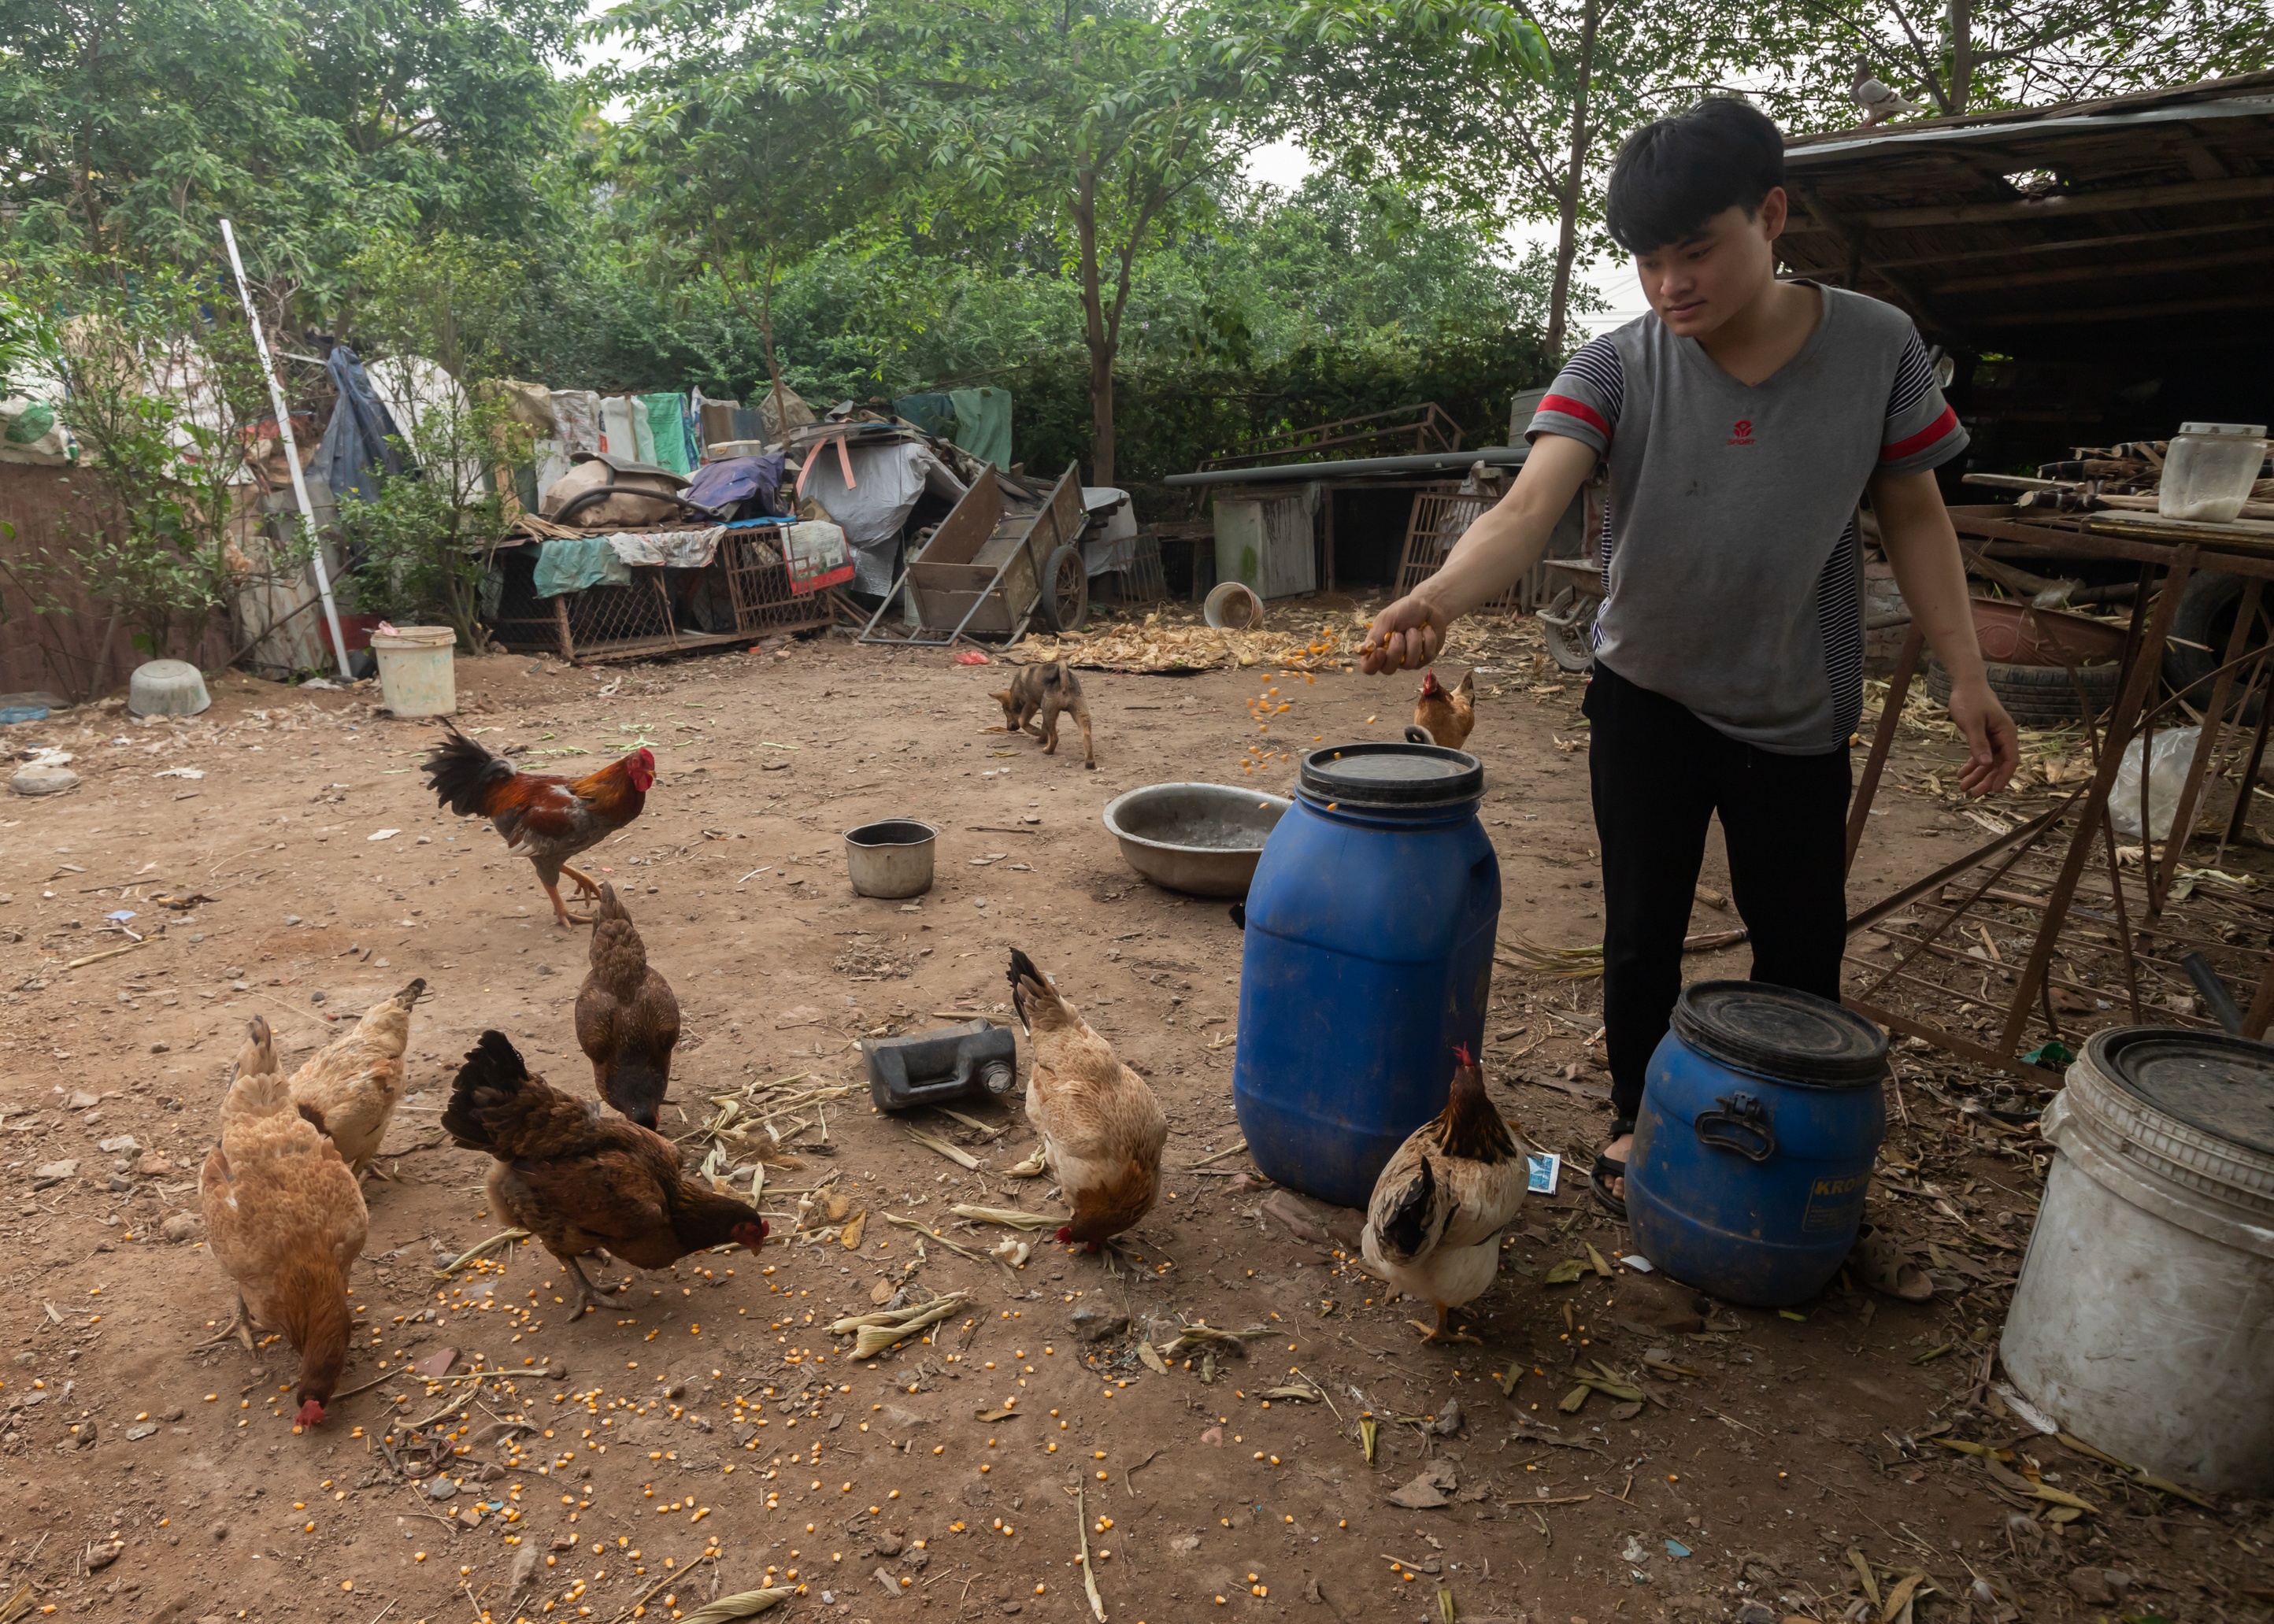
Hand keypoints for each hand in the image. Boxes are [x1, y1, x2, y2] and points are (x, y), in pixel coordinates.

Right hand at [1359, 594, 1444, 673]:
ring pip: (1409, 664)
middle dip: (1396, 651)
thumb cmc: (1405, 610)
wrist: (1429, 605)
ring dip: (1414, 642)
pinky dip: (1427, 639)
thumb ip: (1375, 635)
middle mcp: (1392, 658)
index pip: (1369, 667)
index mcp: (1377, 648)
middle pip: (1388, 670)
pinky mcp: (1425, 659)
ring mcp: (1409, 660)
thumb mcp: (1388, 618)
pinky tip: (1426, 630)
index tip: (1380, 650)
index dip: (1373, 663)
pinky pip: (1425, 657)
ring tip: (1414, 628)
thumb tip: (1359, 650)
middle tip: (1399, 634)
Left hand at [1948, 677, 2018, 795]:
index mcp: (2007, 733)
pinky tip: (1961, 775)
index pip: (2010, 760)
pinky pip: (1980, 755)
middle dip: (1986, 780)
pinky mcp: (1983, 736)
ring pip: (1988, 762)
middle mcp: (2003, 737)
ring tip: (1963, 788)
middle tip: (1972, 794)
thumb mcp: (1972, 722)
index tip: (1993, 790)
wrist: (1966, 684)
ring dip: (1977, 775)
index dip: (2003, 776)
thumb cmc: (1970, 700)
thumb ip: (1978, 743)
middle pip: (1998, 764)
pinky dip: (1971, 765)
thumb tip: (1986, 764)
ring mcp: (1994, 738)